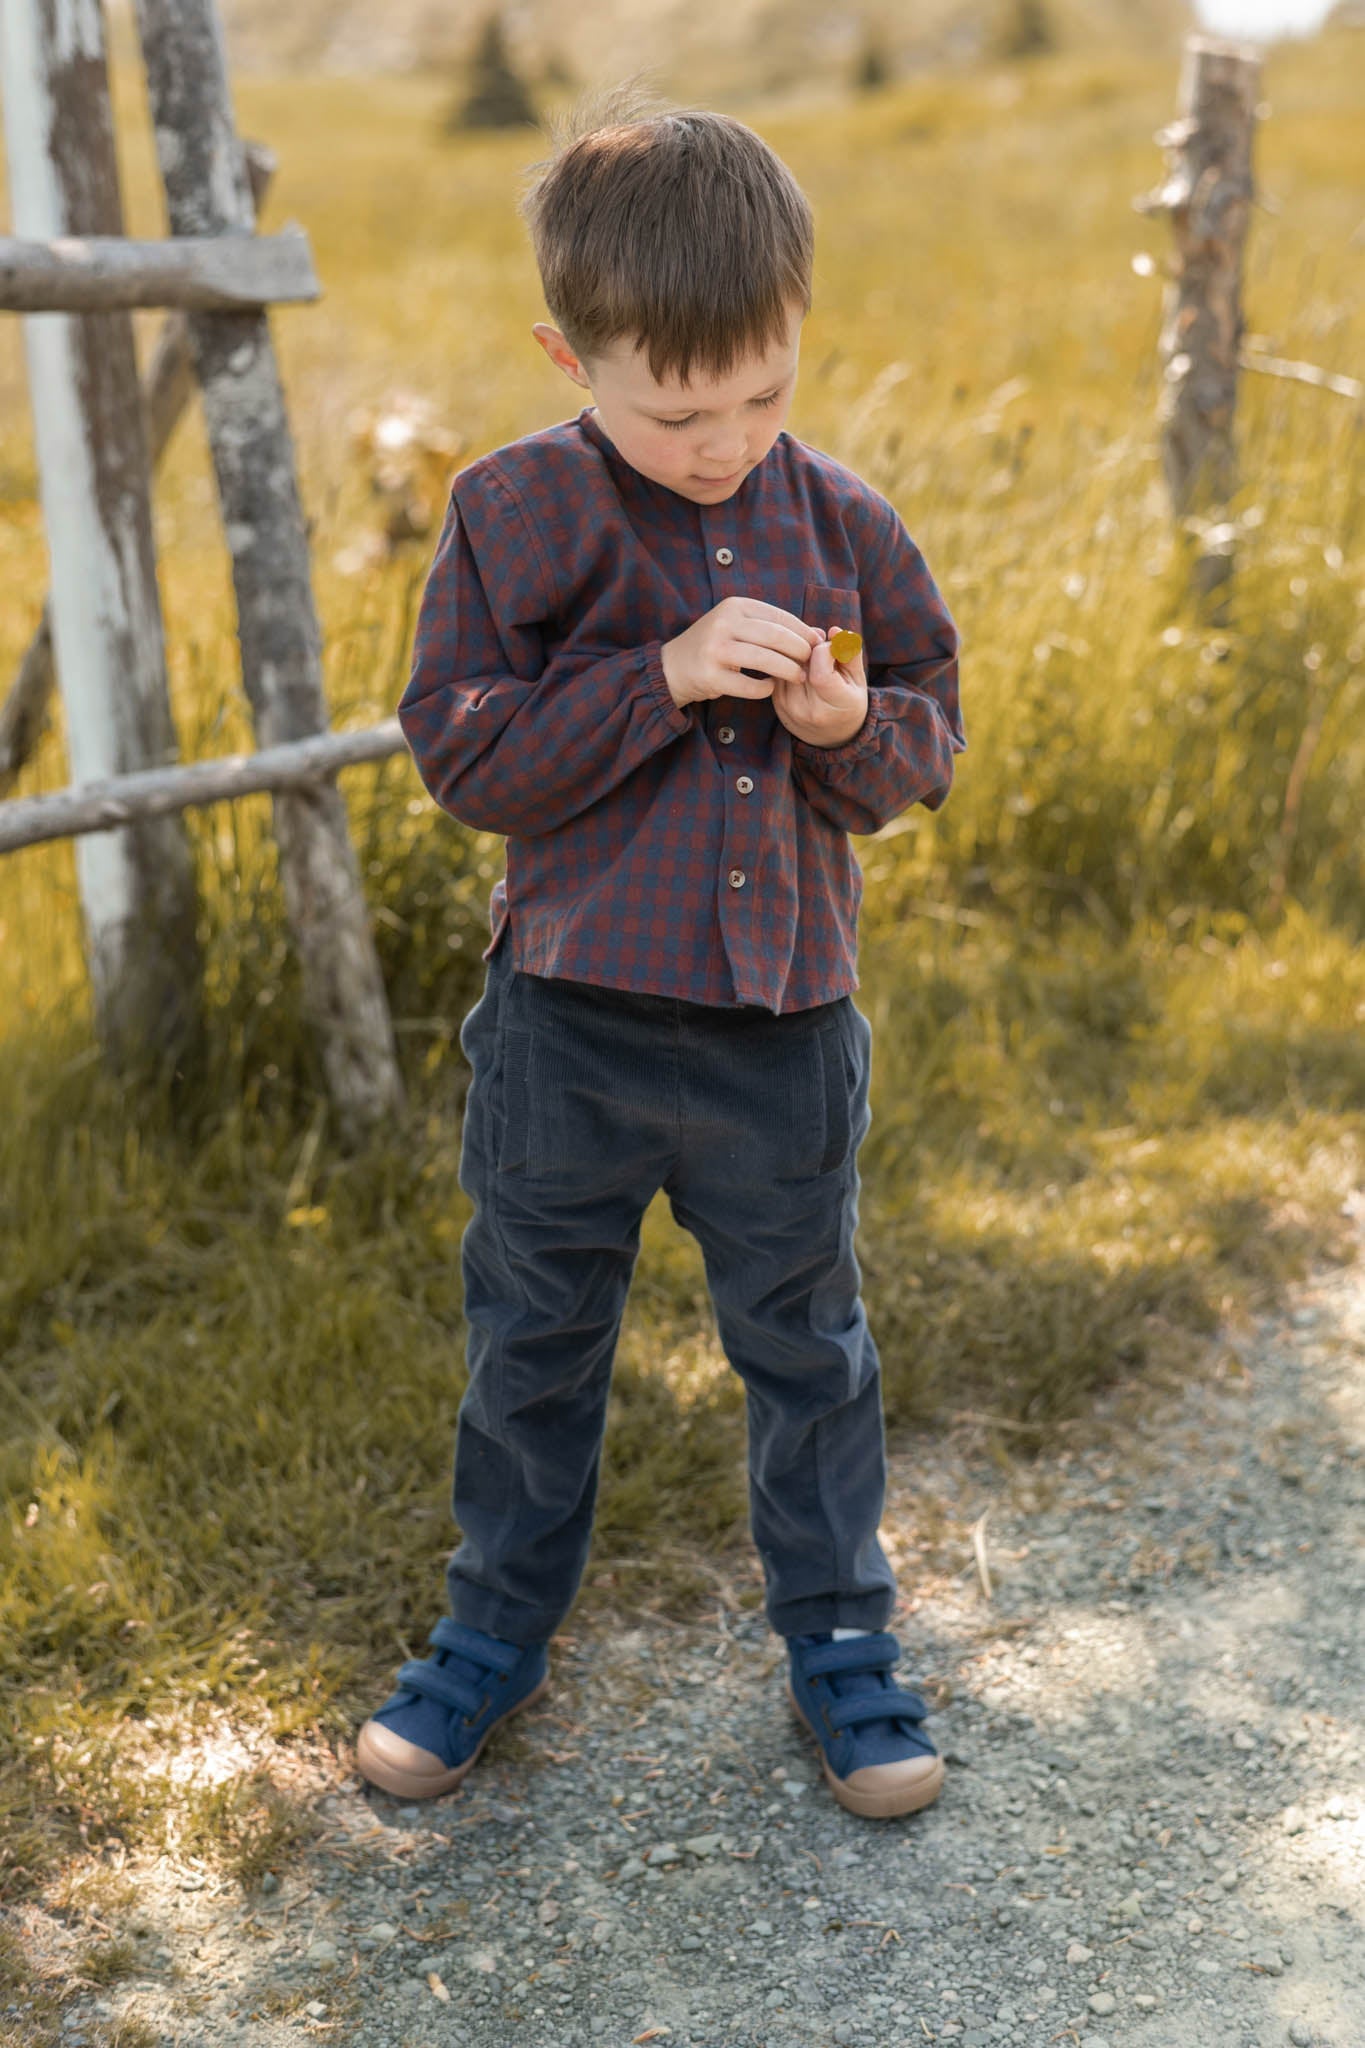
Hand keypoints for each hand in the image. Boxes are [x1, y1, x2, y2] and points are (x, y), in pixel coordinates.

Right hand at [661, 596, 820, 707]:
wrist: (673, 667)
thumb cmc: (715, 645)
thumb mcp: (737, 625)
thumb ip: (771, 627)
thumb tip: (817, 634)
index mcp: (734, 606)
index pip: (779, 616)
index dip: (803, 631)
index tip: (817, 644)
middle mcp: (724, 623)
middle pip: (776, 636)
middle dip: (799, 651)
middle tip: (811, 663)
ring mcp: (715, 650)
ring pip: (765, 660)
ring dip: (788, 670)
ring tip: (799, 677)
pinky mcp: (711, 676)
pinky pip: (748, 685)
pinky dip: (764, 688)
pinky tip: (770, 688)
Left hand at [770, 625, 868, 747]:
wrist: (831, 737)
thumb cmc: (849, 703)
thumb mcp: (858, 680)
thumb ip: (850, 654)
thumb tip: (835, 631)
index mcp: (831, 707)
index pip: (819, 672)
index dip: (825, 651)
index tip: (833, 649)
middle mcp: (805, 710)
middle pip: (800, 662)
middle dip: (811, 648)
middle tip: (822, 648)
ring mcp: (787, 707)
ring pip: (786, 663)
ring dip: (799, 654)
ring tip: (814, 660)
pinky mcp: (775, 702)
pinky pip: (778, 670)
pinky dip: (789, 663)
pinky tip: (803, 668)